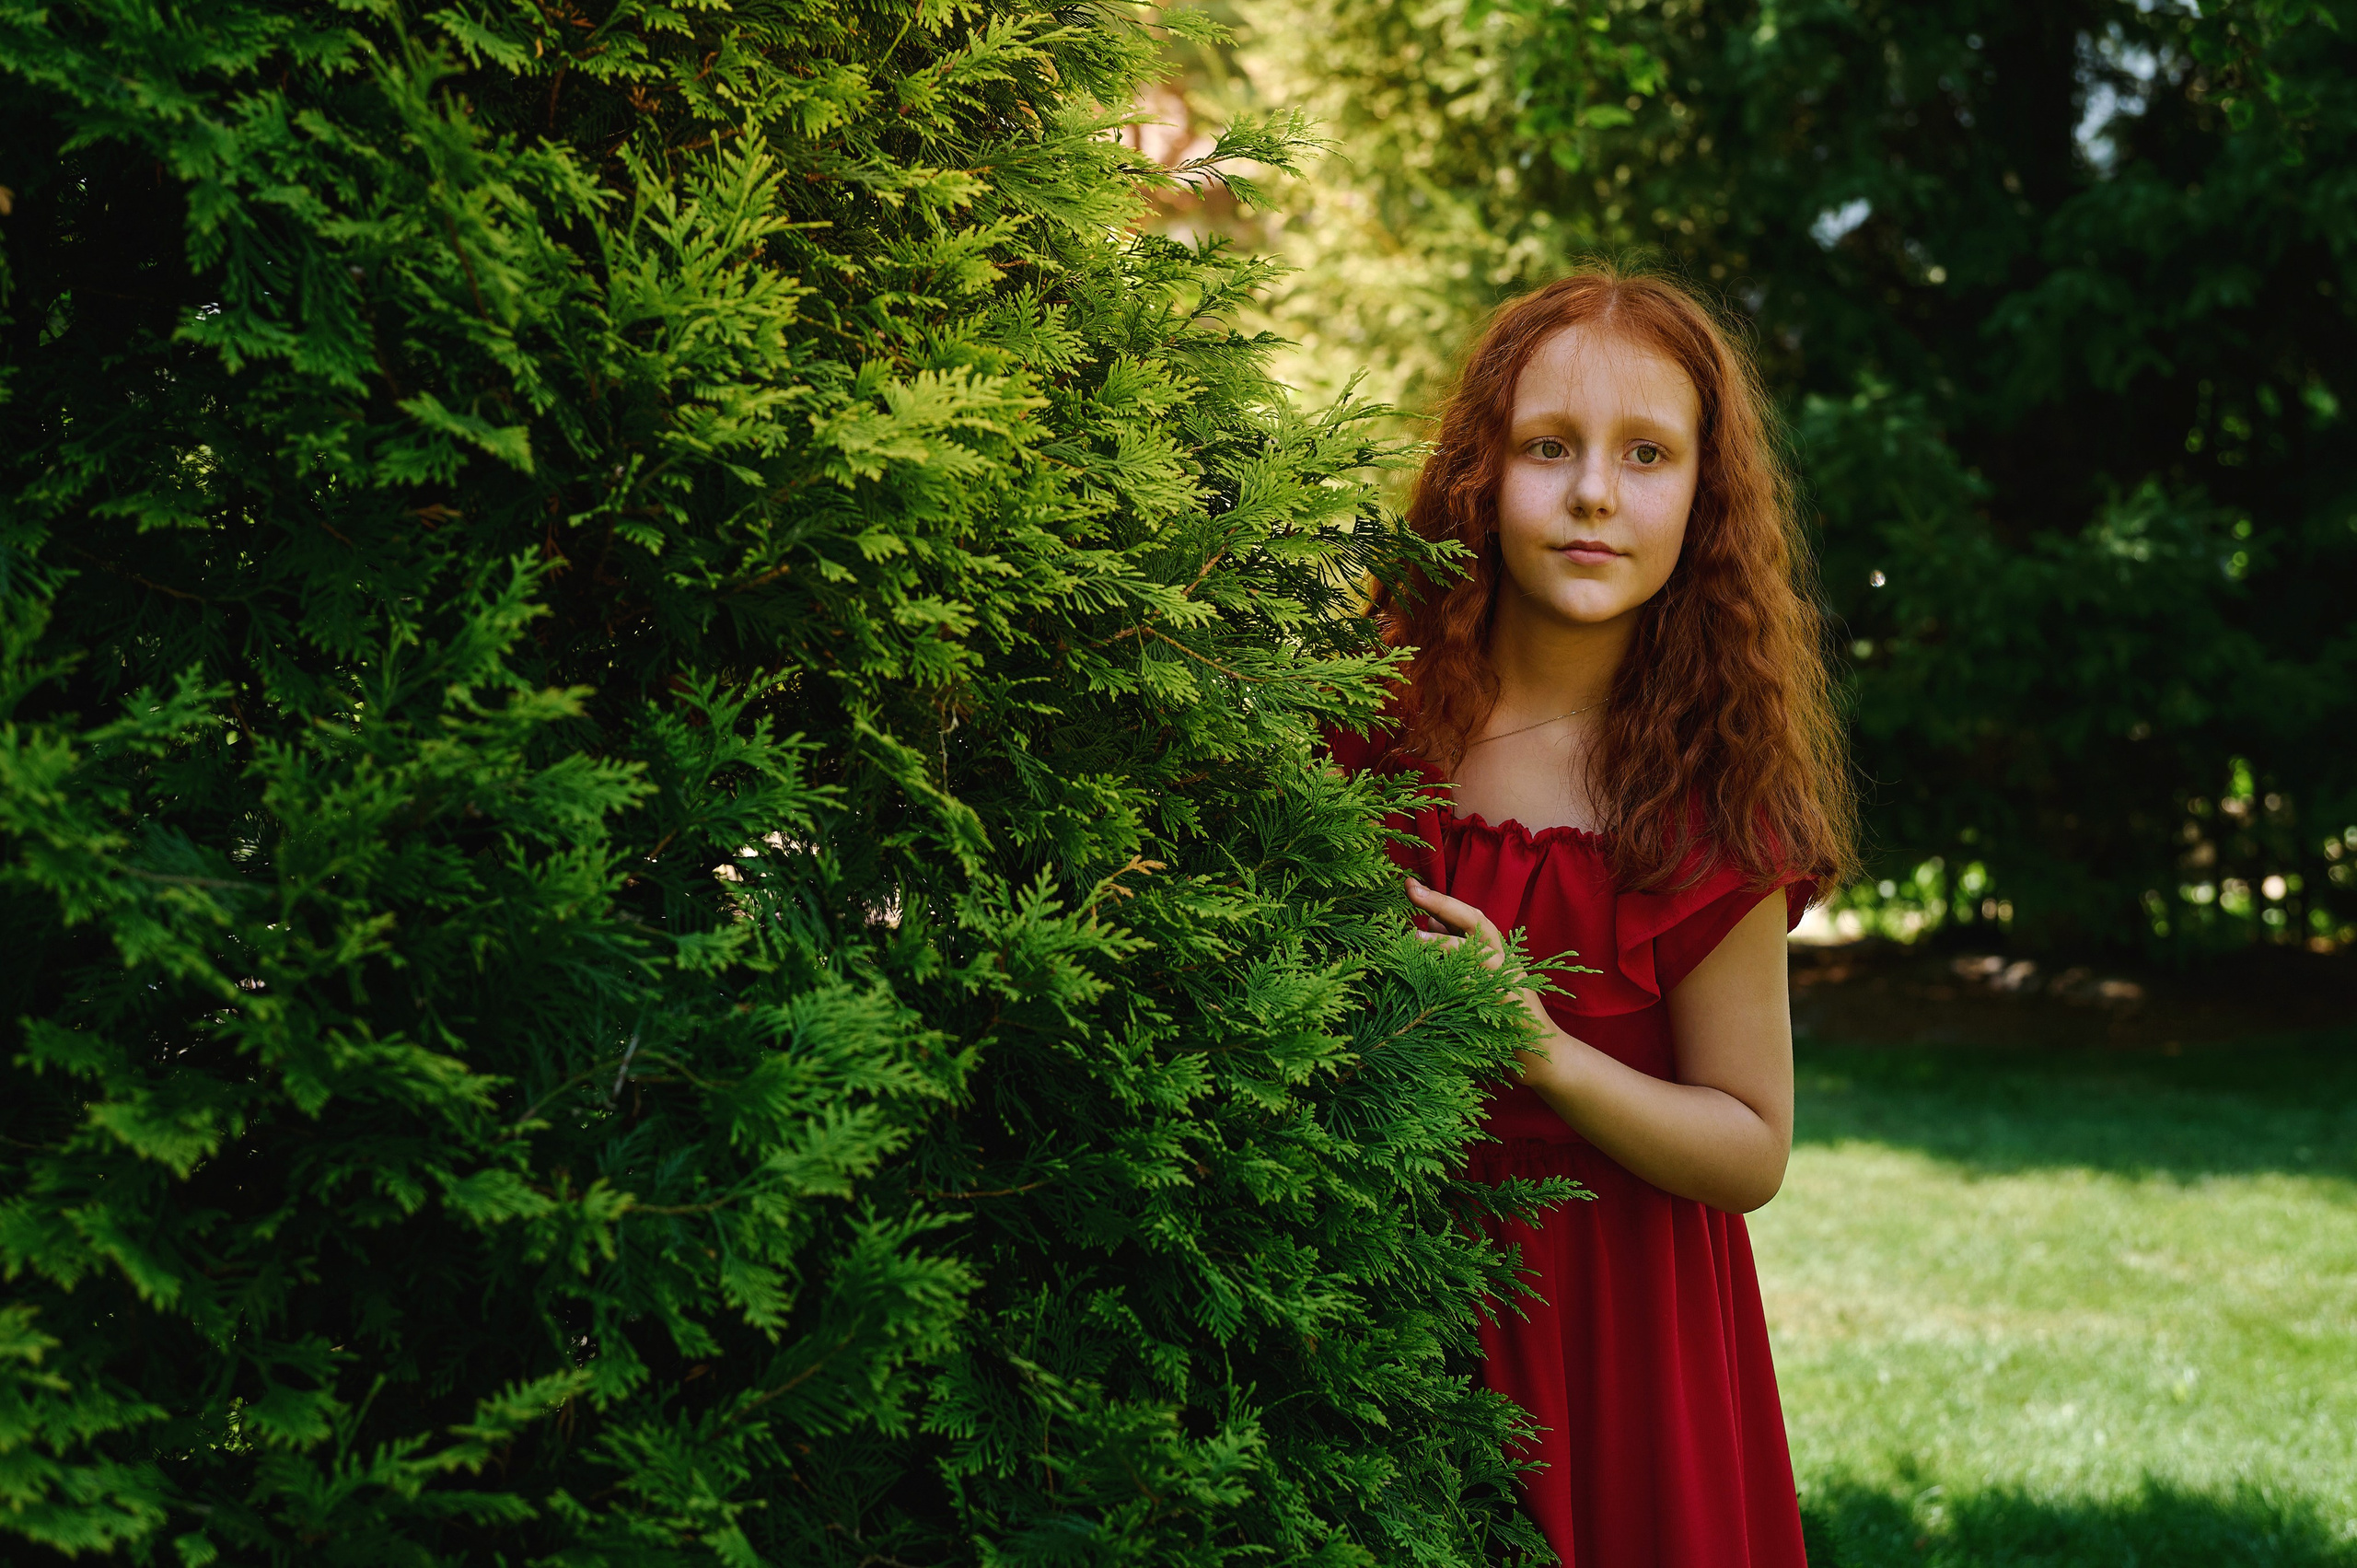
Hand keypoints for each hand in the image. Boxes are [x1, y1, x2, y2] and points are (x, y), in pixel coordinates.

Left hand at [1404, 877, 1574, 1087]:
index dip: (1439, 898)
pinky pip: (1480, 989)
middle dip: (1441, 903)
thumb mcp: (1482, 972)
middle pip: (1475, 921)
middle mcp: (1504, 957)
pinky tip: (1436, 976)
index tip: (1409, 884)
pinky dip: (1459, 981)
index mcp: (1496, 948)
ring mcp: (1507, 980)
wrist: (1539, 1049)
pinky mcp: (1506, 1005)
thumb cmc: (1503, 1008)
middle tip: (1411, 890)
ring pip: (1479, 952)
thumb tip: (1431, 920)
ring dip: (1445, 943)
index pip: (1467, 915)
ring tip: (1414, 937)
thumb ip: (1459, 947)